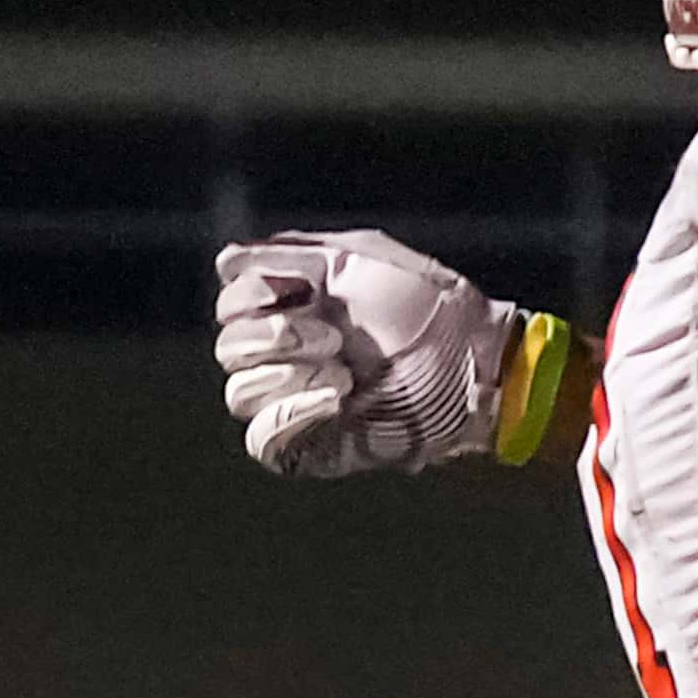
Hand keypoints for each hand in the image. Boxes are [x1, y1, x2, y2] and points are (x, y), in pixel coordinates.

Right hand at [213, 230, 516, 476]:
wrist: (471, 362)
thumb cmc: (430, 306)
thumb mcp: (360, 259)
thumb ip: (290, 255)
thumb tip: (225, 260)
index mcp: (296, 303)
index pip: (230, 300)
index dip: (255, 294)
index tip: (308, 288)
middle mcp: (288, 350)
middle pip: (230, 346)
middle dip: (279, 336)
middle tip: (336, 336)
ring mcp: (296, 397)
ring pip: (240, 391)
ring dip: (292, 374)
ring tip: (345, 372)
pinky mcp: (307, 442)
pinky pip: (260, 437)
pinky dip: (289, 415)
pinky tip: (334, 400)